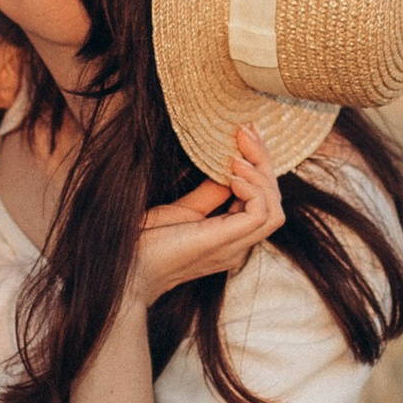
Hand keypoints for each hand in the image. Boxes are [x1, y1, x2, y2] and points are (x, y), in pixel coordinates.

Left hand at [127, 125, 283, 311]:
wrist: (128, 270)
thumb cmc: (148, 242)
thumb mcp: (184, 209)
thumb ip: (209, 193)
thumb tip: (227, 166)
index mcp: (231, 236)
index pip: (264, 201)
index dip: (260, 165)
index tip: (247, 133)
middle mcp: (238, 244)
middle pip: (274, 202)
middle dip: (264, 162)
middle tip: (247, 132)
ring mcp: (233, 247)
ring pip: (275, 210)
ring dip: (262, 175)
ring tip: (237, 156)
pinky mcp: (224, 244)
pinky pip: (259, 216)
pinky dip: (253, 190)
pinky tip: (232, 175)